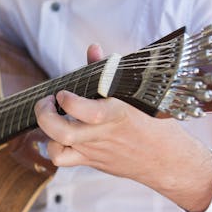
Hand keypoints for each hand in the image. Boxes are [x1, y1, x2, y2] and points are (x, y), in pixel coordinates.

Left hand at [34, 45, 211, 211]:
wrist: (167, 161)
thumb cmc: (154, 124)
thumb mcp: (137, 95)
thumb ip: (108, 73)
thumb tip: (92, 49)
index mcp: (117, 115)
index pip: (87, 112)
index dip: (68, 101)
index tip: (63, 92)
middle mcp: (101, 135)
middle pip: (60, 131)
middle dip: (44, 115)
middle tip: (47, 102)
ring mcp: (93, 151)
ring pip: (56, 149)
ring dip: (46, 132)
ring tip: (52, 118)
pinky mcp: (90, 162)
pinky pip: (61, 159)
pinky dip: (53, 147)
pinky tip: (59, 134)